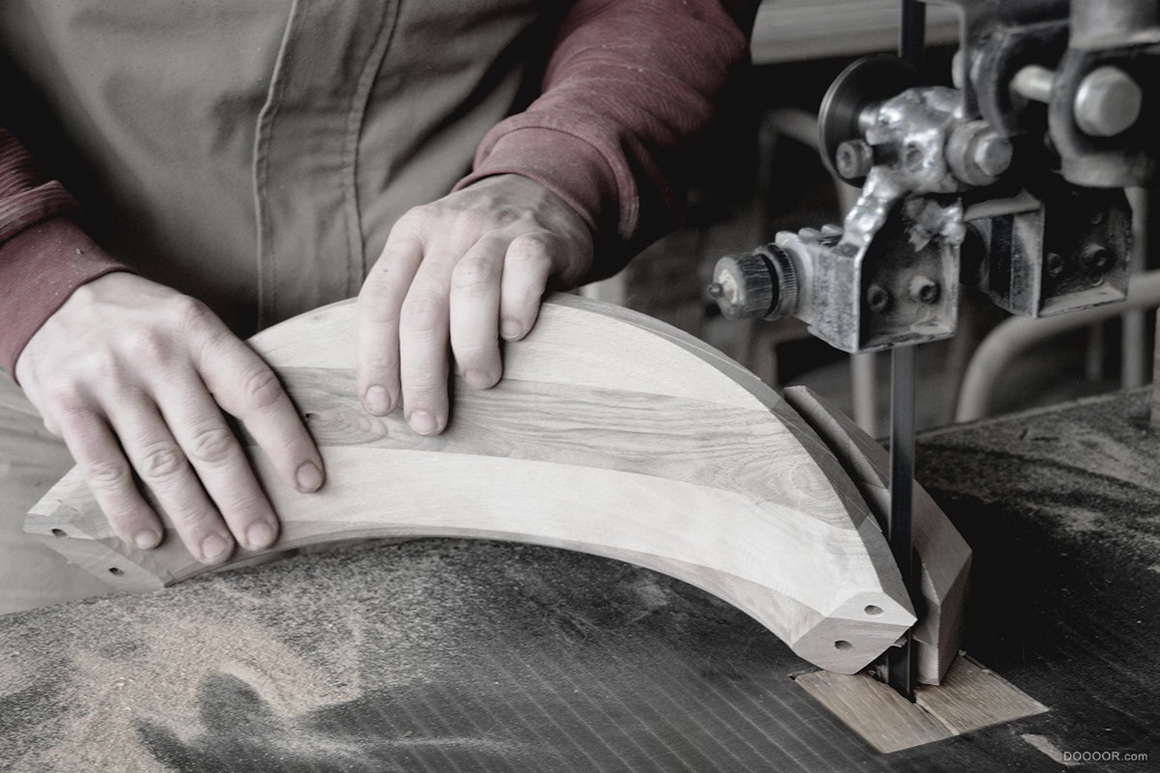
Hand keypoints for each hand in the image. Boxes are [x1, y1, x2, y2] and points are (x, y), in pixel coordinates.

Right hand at [15, 274, 323, 563]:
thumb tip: (281, 443)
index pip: (255, 392)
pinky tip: (151, 536)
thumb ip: (224, 374)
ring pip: (160, 462)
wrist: (53, 296)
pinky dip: (128, 509)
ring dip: (192, 514)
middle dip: (240, 496)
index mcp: (199, 330)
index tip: (310, 482)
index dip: (286, 441)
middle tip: (262, 536)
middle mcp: (156, 354)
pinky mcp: (67, 405)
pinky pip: (104, 468)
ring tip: (215, 548)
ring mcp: (109, 380)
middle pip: (209, 439)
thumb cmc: (145, 324)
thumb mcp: (191, 326)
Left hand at [357, 174, 592, 433]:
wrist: (544, 191)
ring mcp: (494, 230)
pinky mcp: (538, 238)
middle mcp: (446, 230)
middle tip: (428, 421)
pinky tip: (516, 335)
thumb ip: (413, 302)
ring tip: (480, 381)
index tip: (381, 406)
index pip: (379, 302)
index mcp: (410, 237)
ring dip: (471, 347)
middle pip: (421, 308)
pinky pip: (524, 273)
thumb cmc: (482, 250)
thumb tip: (390, 388)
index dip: (375, 358)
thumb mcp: (436, 259)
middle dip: (421, 374)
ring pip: (471, 289)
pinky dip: (517, 308)